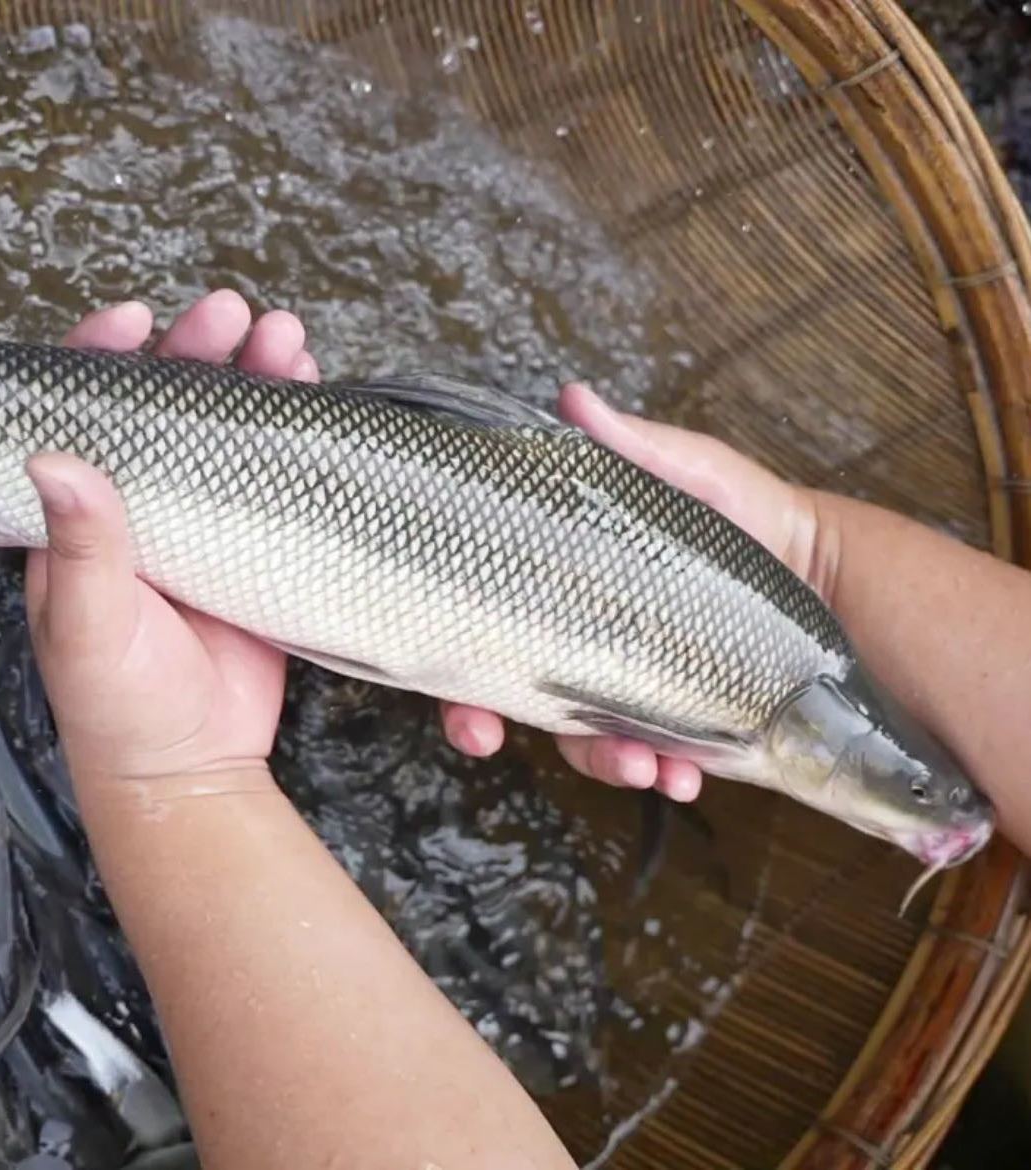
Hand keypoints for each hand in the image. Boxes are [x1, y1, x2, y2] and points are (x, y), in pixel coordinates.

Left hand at [25, 291, 318, 790]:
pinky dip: (296, 438)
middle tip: (237, 317)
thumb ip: (80, 550)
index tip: (138, 319)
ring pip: (228, 434)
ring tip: (292, 344)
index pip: (83, 413)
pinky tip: (316, 405)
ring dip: (258, 383)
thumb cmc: (122, 707)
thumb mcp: (90, 629)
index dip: (105, 357)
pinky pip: (276, 478)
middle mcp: (141, 508)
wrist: (193, 767)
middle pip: (167, 407)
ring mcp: (204, 524)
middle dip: (201, 353)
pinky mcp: (256, 548)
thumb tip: (54, 458)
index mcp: (80, 519)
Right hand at [439, 385, 832, 802]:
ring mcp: (630, 691)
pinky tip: (683, 775)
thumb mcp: (694, 475)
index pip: (489, 626)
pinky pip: (653, 764)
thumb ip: (635, 448)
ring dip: (597, 758)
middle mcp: (585, 643)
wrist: (827, 578)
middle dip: (487, 725)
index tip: (459, 696)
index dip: (458, 670)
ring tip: (642, 762)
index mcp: (570, 587)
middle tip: (489, 739)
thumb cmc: (751, 517)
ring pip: (582, 742)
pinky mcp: (681, 727)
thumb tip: (572, 397)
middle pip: (510, 695)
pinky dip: (662, 775)